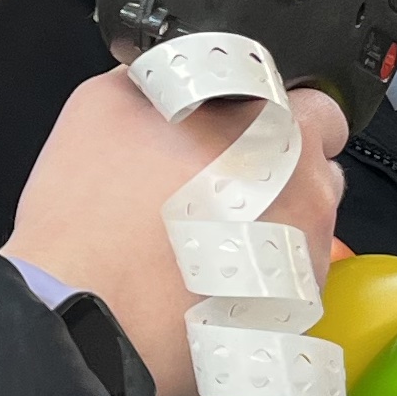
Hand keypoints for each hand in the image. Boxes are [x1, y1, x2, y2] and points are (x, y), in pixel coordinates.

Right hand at [3, 67, 347, 395]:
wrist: (80, 319)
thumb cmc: (92, 220)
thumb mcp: (104, 105)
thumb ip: (160, 80)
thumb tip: (170, 77)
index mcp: (274, 131)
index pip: (316, 106)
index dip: (279, 114)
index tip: (245, 131)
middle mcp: (307, 195)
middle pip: (316, 170)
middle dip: (279, 172)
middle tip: (215, 187)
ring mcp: (305, 262)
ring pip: (304, 230)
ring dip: (270, 227)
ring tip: (204, 241)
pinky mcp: (290, 317)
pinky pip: (286, 284)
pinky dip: (257, 279)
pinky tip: (205, 281)